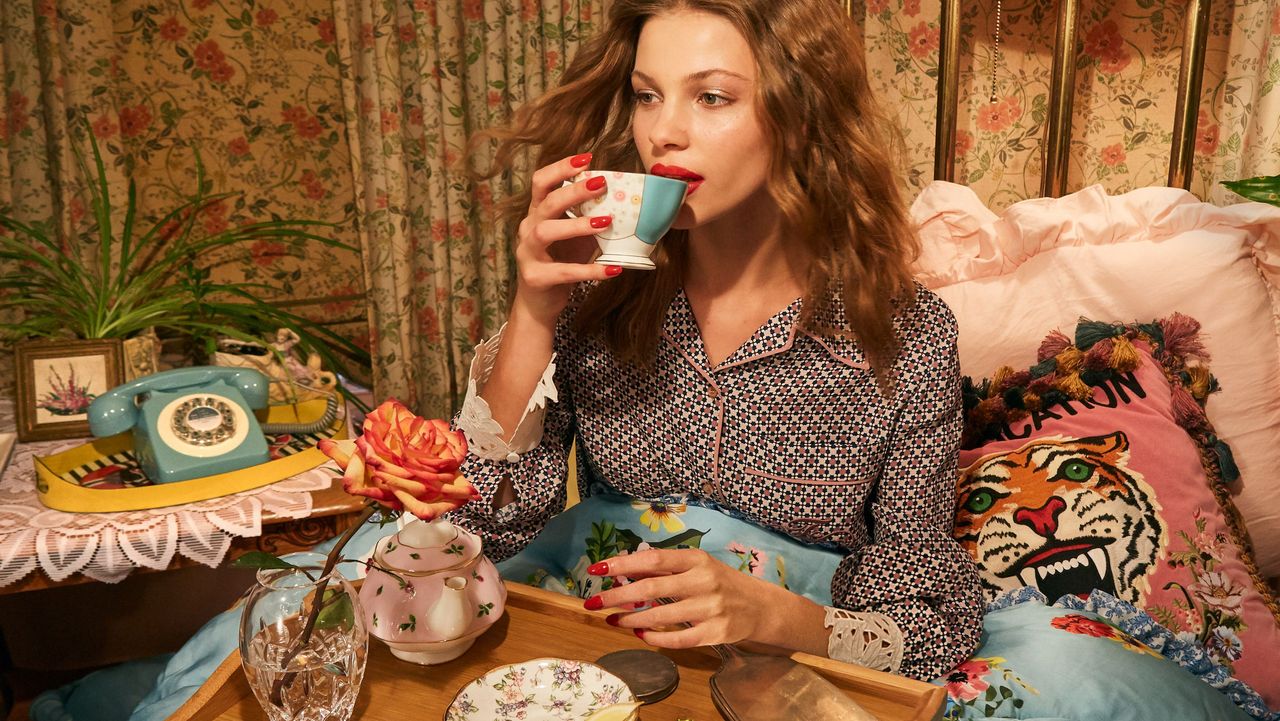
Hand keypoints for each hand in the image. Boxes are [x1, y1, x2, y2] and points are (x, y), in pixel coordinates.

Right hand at [511, 153, 620, 328]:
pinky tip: (613, 270)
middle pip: (546, 202)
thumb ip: (590, 218)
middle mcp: (528, 228)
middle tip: (601, 184)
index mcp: (537, 214)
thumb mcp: (575, 237)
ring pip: (546, 231)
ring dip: (577, 225)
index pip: (541, 182)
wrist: (540, 303)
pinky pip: (565, 271)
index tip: (587, 158)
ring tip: (606, 222)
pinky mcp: (536, 278)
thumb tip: (626, 201)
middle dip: (573, 191)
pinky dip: (591, 271)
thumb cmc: (560, 262)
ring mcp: (528, 253)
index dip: (561, 167)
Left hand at [581, 548, 778, 648]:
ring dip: (630, 620)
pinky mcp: (715, 633)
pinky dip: (655, 638)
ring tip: (612, 619)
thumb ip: (665, 569)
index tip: (597, 570)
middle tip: (594, 603)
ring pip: (660, 617)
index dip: (622, 565)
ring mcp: (710, 609)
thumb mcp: (696, 566)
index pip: (652, 560)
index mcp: (696, 559)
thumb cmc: (719, 582)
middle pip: (651, 589)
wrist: (759, 605)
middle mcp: (703, 581)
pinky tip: (640, 635)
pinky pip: (678, 640)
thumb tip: (623, 570)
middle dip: (617, 596)